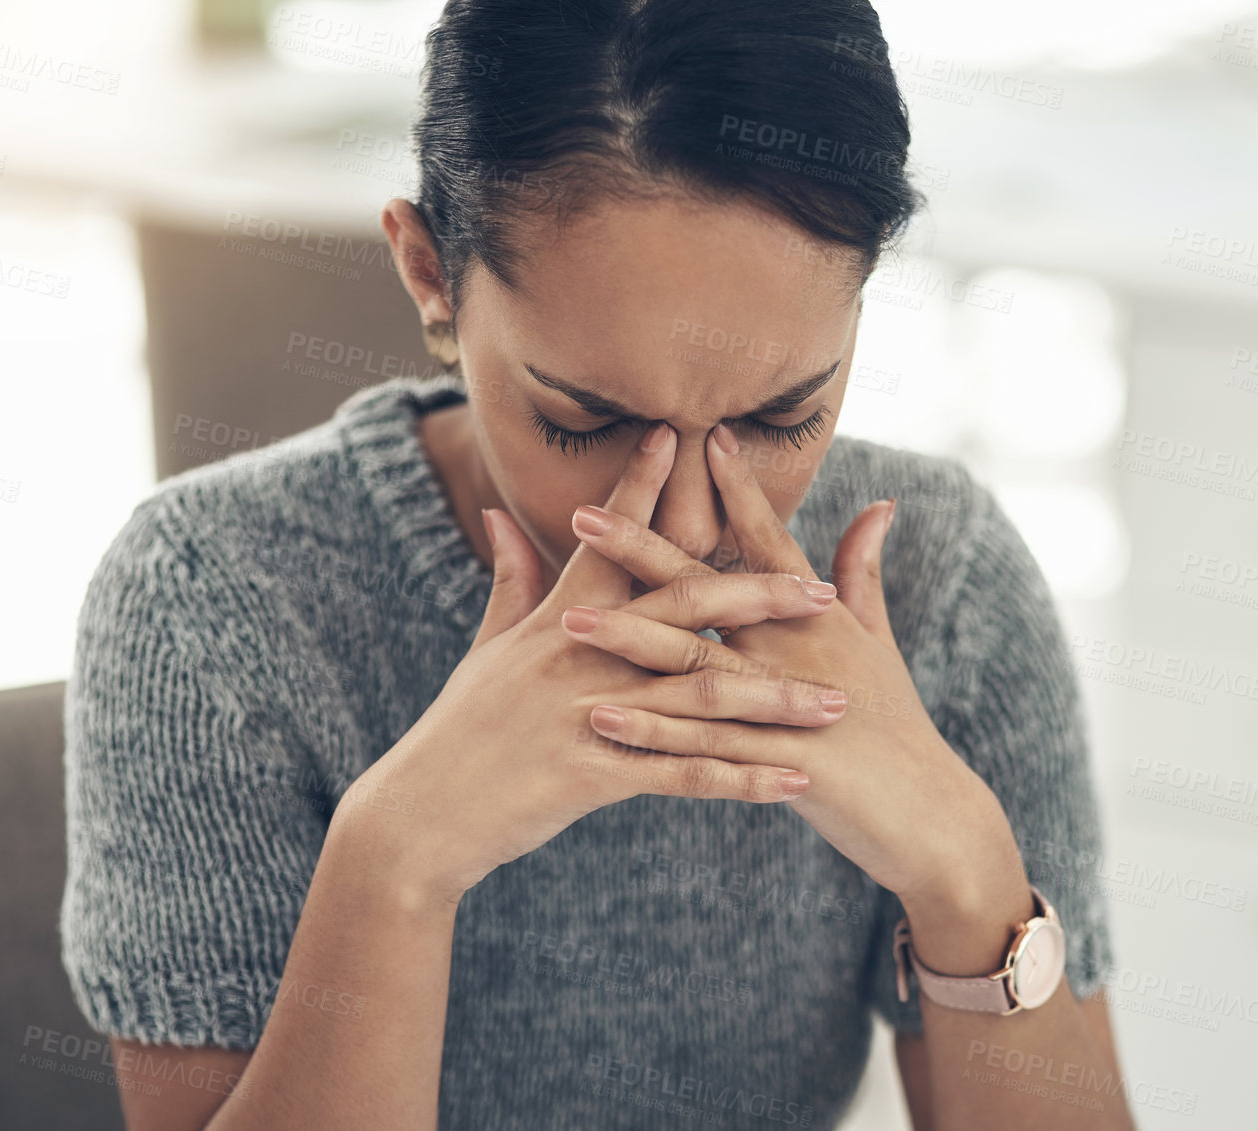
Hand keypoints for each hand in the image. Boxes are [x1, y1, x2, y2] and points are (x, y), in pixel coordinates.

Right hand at [344, 423, 850, 904]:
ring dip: (776, 701)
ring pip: (699, 696)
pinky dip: (742, 779)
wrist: (420, 815)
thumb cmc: (459, 731)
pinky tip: (793, 782)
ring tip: (837, 704)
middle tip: (824, 592)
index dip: (644, 488)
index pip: (611, 542)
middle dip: (760, 598)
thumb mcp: (485, 648)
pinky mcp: (590, 775)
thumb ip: (508, 580)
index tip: (683, 438)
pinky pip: (682, 776)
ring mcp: (585, 714)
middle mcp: (578, 657)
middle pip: (682, 609)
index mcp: (555, 622)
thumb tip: (497, 511)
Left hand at [563, 423, 1024, 906]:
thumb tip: (879, 503)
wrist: (931, 814)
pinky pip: (705, 746)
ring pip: (698, 666)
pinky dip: (654, 732)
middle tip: (583, 513)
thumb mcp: (879, 641)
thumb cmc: (896, 725)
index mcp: (819, 618)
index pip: (768, 541)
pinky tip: (603, 718)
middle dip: (645, 550)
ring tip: (570, 622)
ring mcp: (791, 705)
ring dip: (631, 642)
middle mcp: (801, 649)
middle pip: (712, 590)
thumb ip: (863, 572)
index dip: (736, 488)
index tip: (696, 436)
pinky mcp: (783, 763)